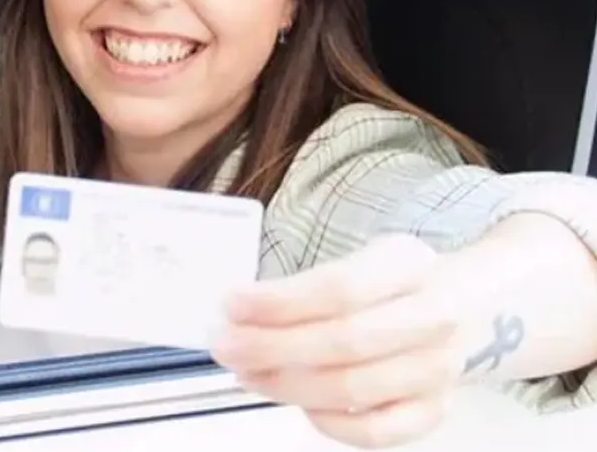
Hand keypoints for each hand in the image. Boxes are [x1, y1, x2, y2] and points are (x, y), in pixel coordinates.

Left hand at [210, 234, 464, 448]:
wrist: (463, 301)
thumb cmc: (392, 281)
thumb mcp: (359, 257)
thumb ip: (305, 284)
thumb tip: (239, 314)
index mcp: (408, 265)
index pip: (338, 289)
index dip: (279, 302)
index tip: (232, 305)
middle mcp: (432, 317)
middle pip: (342, 341)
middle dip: (271, 347)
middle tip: (226, 345)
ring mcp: (438, 369)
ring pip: (352, 388)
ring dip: (286, 384)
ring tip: (246, 372)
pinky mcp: (434, 410)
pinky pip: (374, 432)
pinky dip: (328, 422)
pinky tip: (298, 402)